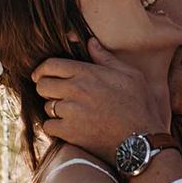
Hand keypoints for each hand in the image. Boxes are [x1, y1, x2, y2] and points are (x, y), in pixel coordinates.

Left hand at [32, 38, 168, 162]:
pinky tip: (66, 125)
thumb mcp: (129, 74)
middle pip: (42, 85)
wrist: (141, 140)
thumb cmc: (138, 104)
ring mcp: (71, 112)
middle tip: (54, 92)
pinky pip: (48, 126)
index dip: (42, 69)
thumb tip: (90, 42)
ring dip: (53, 107)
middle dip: (45, 87)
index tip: (40, 74)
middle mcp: (75, 90)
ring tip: (66, 110)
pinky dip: (54, 126)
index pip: (51, 65)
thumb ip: (105, 57)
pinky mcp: (70, 133)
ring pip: (46, 106)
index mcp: (87, 73)